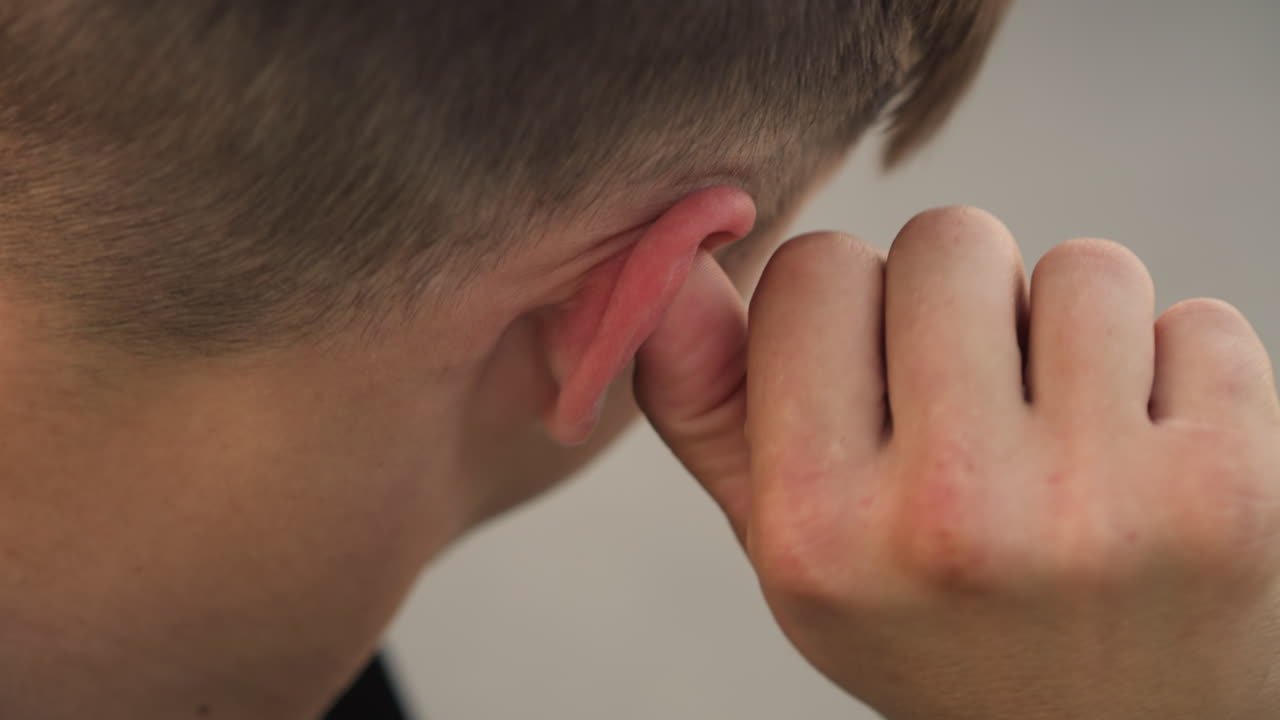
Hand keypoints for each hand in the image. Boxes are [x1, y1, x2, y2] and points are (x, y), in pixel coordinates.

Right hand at [635, 207, 1279, 718]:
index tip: (878, 378)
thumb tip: (666, 256)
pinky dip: (1181, 377)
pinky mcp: (1233, 495)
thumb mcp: (792, 543)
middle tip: (983, 407)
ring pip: (1084, 266)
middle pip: (948, 239)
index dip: (850, 309)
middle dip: (964, 303)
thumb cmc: (934, 618)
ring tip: (1068, 439)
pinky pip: (1202, 321)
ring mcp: (1100, 509)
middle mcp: (950, 521)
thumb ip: (707, 403)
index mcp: (818, 530)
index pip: (816, 268)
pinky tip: (1154, 465)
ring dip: (1075, 335)